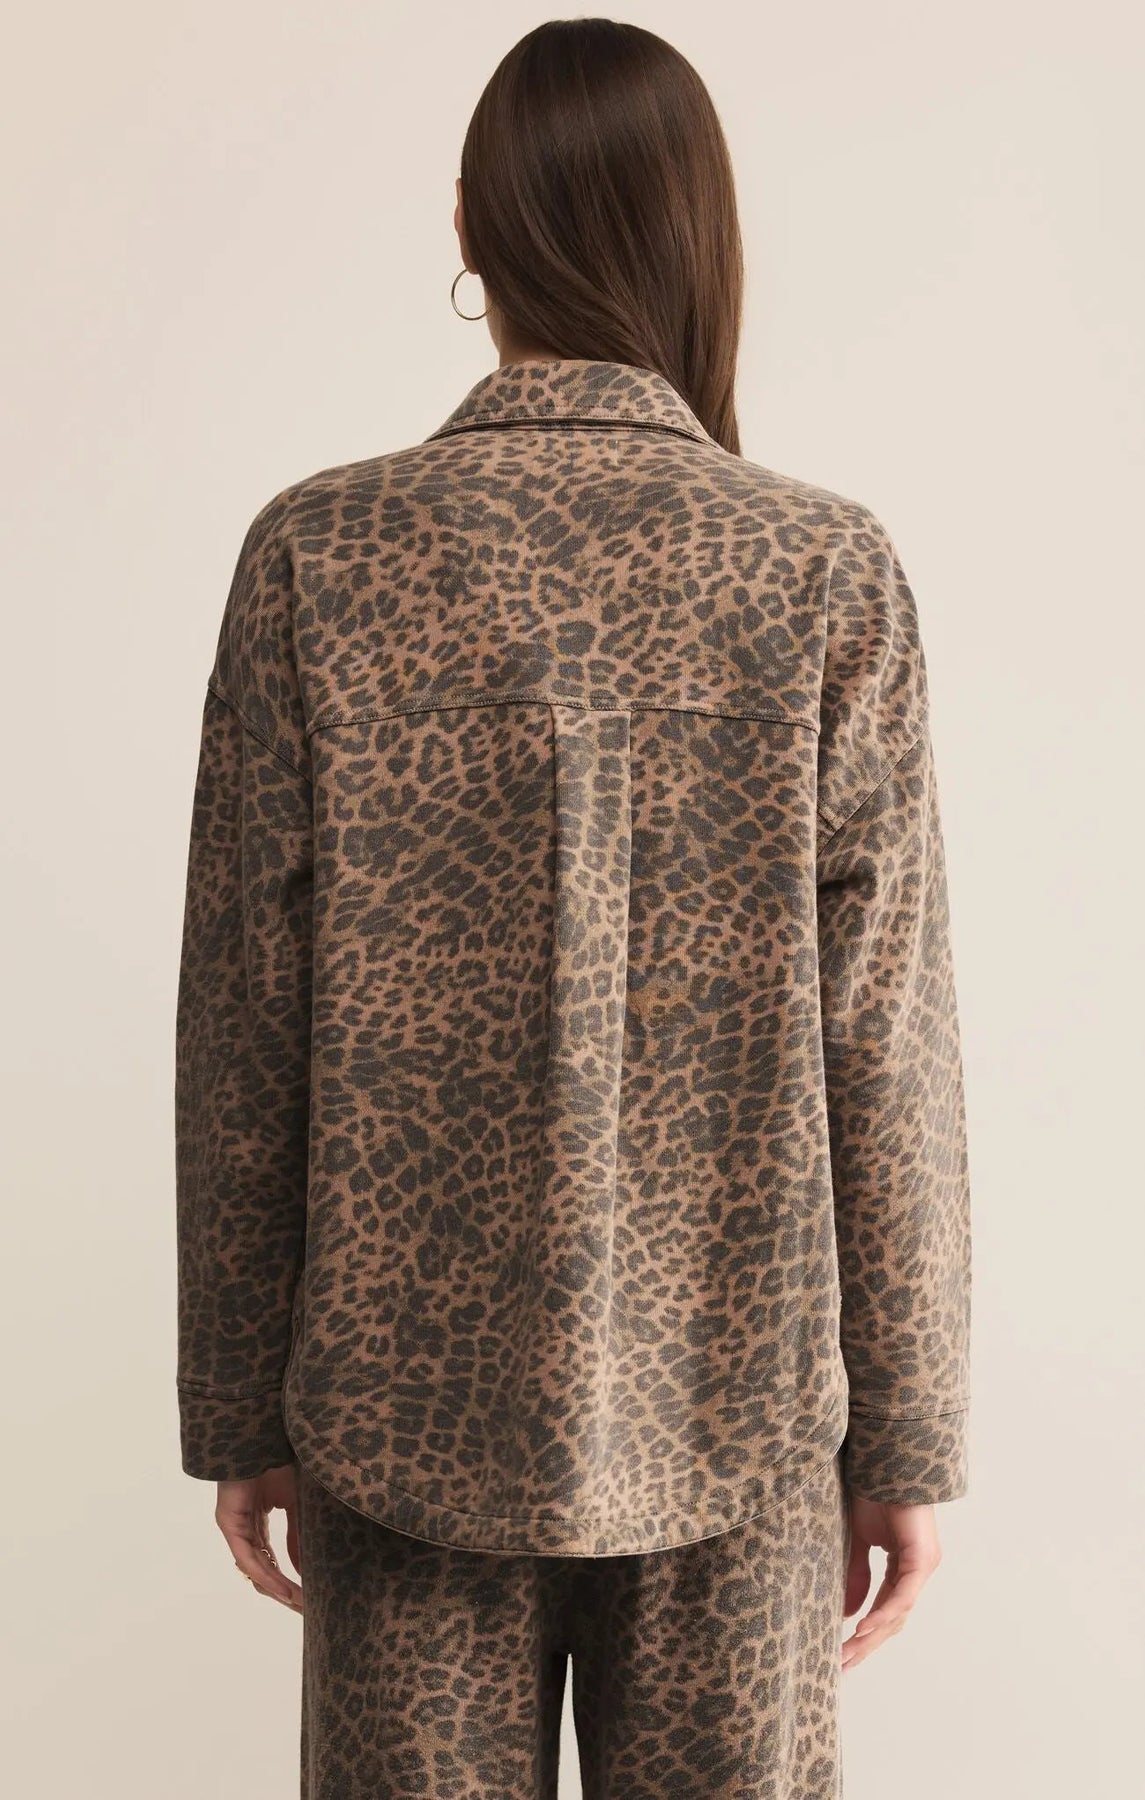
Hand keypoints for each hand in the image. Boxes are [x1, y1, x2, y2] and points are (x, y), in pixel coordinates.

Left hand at [215, 1462, 303, 1612]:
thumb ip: (298, 1535)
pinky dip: (268, 1576)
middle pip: (263, 1572)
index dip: (290, 1582)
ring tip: (300, 1604)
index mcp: (259, 1523)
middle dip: (284, 1593)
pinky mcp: (231, 1525)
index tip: (311, 1597)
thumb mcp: (296, 1503)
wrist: (262, 1437)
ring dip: (278, 1590)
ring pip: (256, 1570)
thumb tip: (306, 1569)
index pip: (272, 1562)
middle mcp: (245, 1530)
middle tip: (307, 1609)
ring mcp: (236, 1529)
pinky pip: (249, 1558)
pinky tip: (285, 1589)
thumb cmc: (280, 1461)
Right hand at [841, 1494, 941, 1669]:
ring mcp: (922, 1566)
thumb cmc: (872, 1494)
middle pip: (892, 1620)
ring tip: (849, 1652)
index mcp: (904, 1567)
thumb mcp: (857, 1540)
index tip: (841, 1653)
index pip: (884, 1610)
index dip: (865, 1634)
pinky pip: (902, 1594)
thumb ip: (856, 1575)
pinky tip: (865, 1628)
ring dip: (872, 1635)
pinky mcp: (921, 1558)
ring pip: (898, 1612)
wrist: (885, 1462)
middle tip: (842, 1665)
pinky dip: (884, 1613)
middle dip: (867, 1645)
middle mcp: (917, 1571)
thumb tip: (848, 1615)